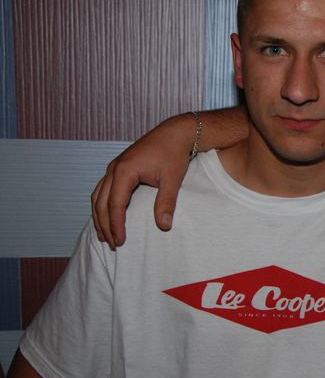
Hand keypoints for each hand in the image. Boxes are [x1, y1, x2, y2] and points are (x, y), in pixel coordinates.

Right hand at [91, 114, 193, 248]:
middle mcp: (114, 169)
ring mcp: (114, 167)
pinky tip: (106, 216)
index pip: (115, 204)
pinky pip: (103, 189)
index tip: (119, 241)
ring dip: (99, 216)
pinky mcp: (118, 167)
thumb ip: (166, 203)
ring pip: (98, 196)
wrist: (174, 133)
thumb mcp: (172, 179)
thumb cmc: (174, 154)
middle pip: (101, 202)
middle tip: (112, 244)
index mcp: (124, 171)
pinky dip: (101, 205)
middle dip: (105, 225)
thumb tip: (164, 226)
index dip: (116, 225)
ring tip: (104, 236)